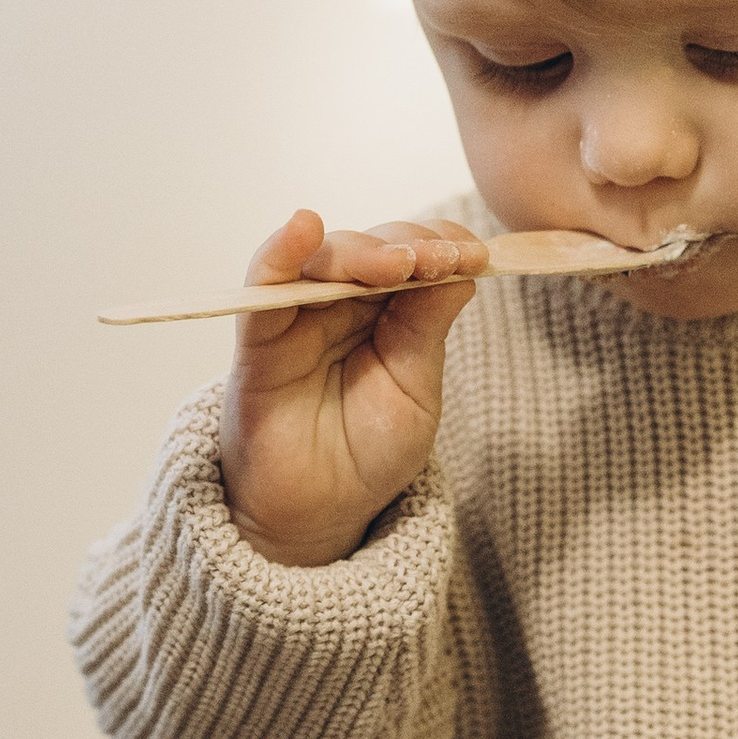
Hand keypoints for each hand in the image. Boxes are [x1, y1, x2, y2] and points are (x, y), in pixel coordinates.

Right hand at [218, 208, 486, 567]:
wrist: (320, 510)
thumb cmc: (367, 452)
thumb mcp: (415, 392)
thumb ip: (425, 332)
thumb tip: (459, 272)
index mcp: (387, 311)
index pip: (413, 257)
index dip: (443, 247)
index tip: (477, 256)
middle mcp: (342, 303)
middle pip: (371, 248)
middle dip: (409, 246)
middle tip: (443, 260)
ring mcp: (299, 314)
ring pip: (324, 257)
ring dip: (362, 251)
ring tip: (398, 263)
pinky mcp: (260, 337)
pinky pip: (262, 285)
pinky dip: (279, 252)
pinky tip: (302, 228)